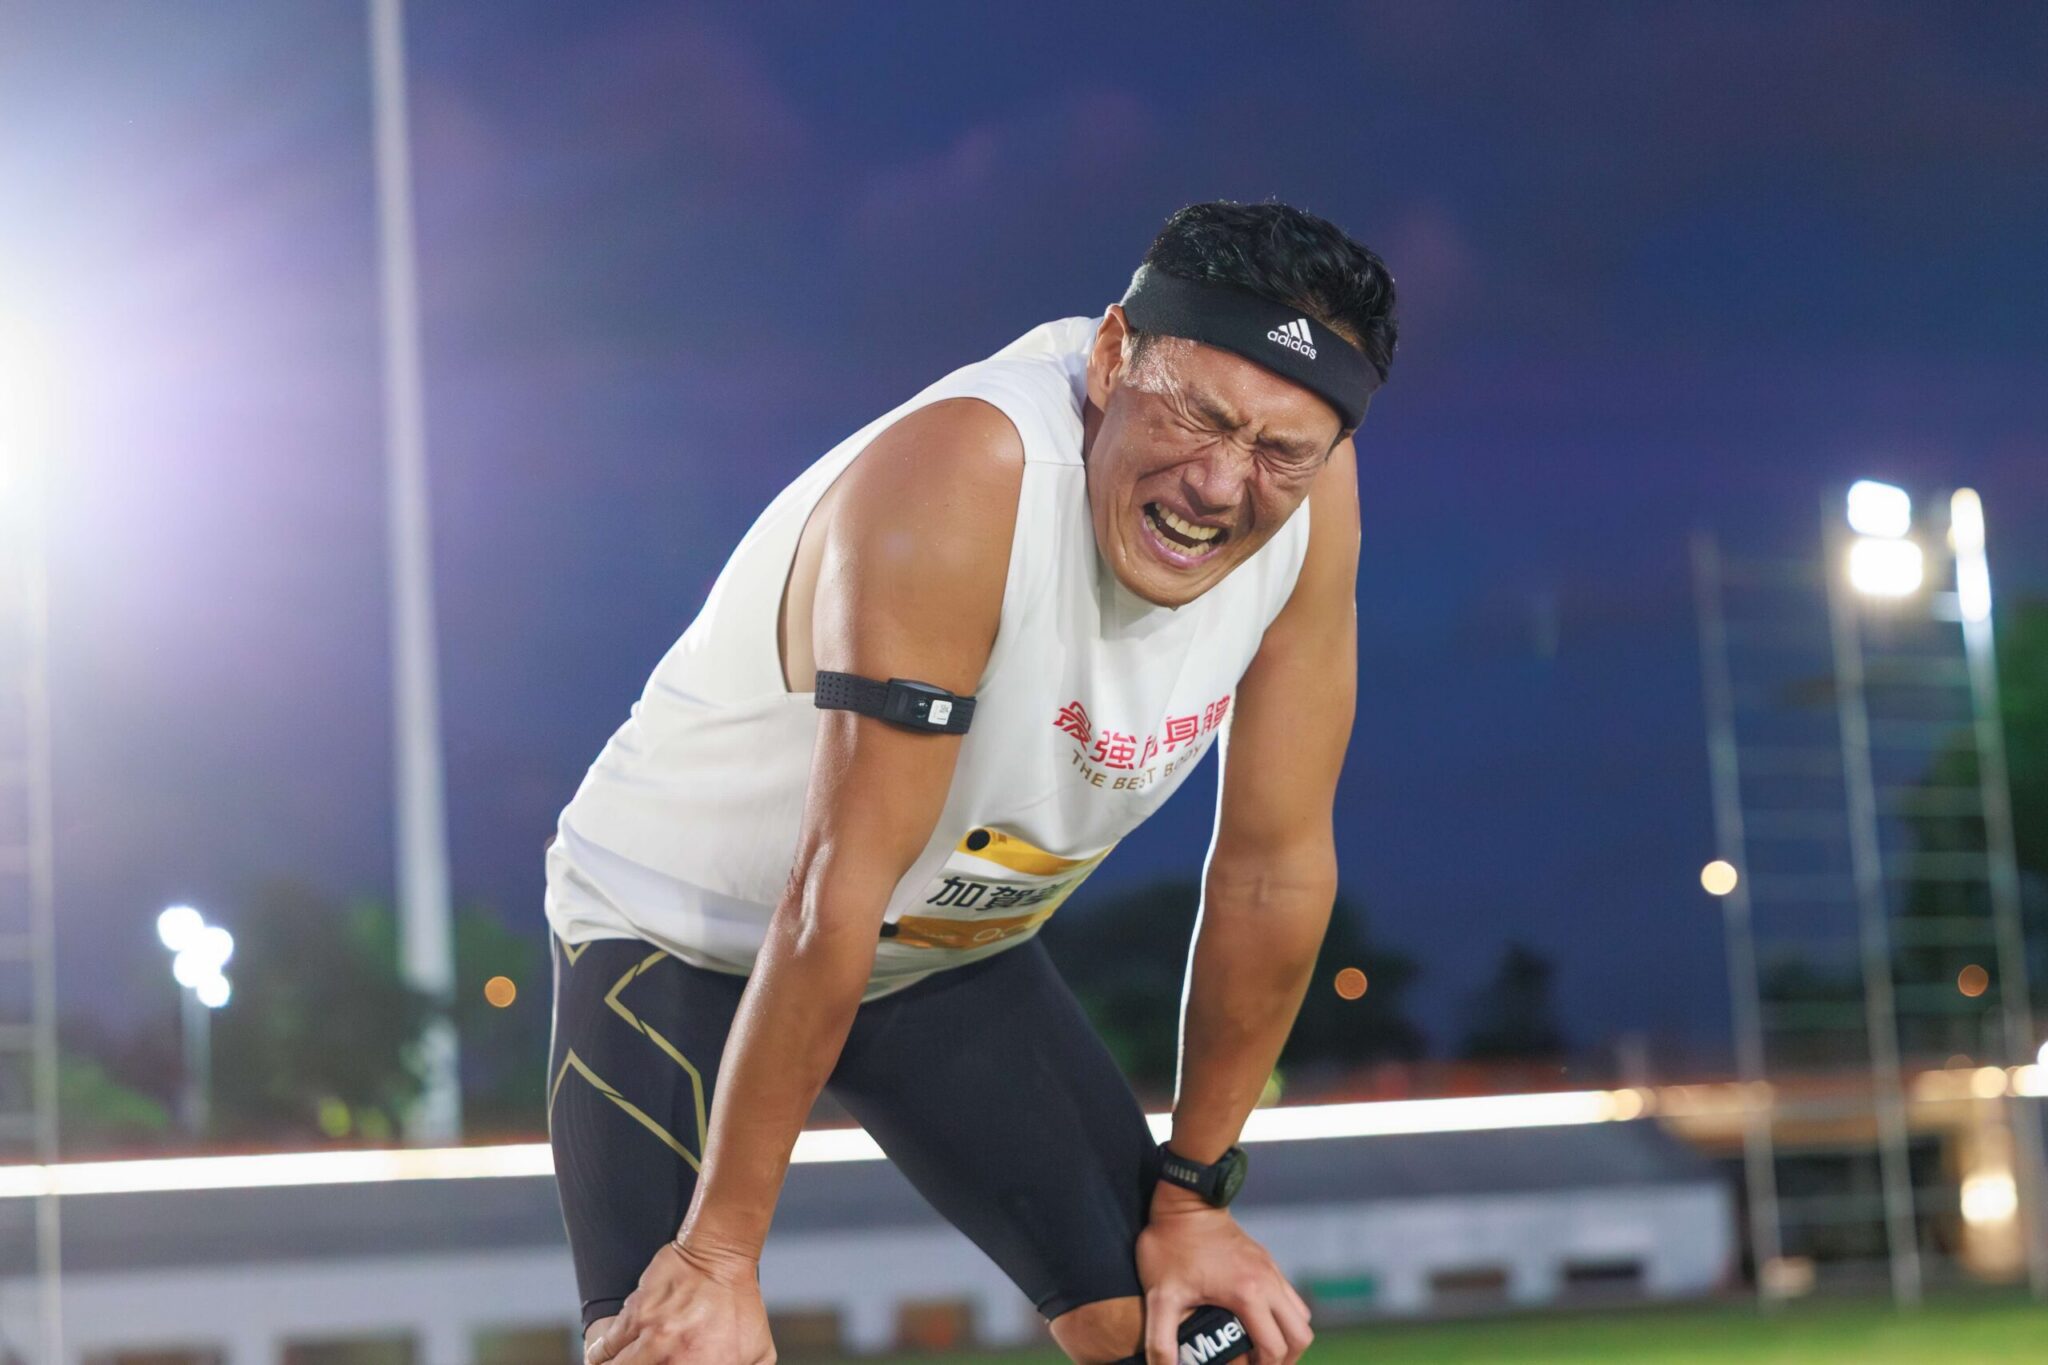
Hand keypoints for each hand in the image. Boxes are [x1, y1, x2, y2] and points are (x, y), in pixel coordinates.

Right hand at [584, 1238, 774, 1364]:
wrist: (719, 1258)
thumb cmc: (739, 1303)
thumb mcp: (757, 1352)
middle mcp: (678, 1360)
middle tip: (642, 1362)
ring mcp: (653, 1340)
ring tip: (616, 1364)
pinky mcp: (633, 1318)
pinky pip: (603, 1350)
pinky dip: (599, 1357)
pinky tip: (602, 1358)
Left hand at [1136, 1186, 1311, 1364]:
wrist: (1186, 1200)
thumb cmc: (1171, 1244)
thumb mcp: (1160, 1296)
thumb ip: (1160, 1339)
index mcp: (1248, 1294)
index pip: (1273, 1349)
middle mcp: (1268, 1282)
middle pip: (1301, 1335)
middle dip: (1285, 1360)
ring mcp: (1271, 1269)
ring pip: (1301, 1315)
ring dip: (1287, 1337)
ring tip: (1259, 1350)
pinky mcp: (1266, 1260)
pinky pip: (1289, 1296)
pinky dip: (1283, 1317)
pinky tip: (1254, 1321)